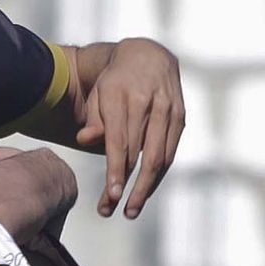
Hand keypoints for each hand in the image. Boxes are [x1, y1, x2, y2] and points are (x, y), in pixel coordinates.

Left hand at [74, 39, 185, 219]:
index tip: (112, 195)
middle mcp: (148, 100)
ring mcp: (168, 108)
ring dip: (145, 188)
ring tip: (130, 210)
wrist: (148, 55)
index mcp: (121, 93)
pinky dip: (158, 176)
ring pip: (159, 157)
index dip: (115, 170)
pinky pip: (170, 153)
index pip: (119, 140)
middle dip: (126, 186)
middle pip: (138, 154)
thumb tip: (84, 139)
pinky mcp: (180, 117)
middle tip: (111, 210)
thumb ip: (94, 119)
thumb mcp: (99, 96)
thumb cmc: (115, 83)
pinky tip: (145, 191)